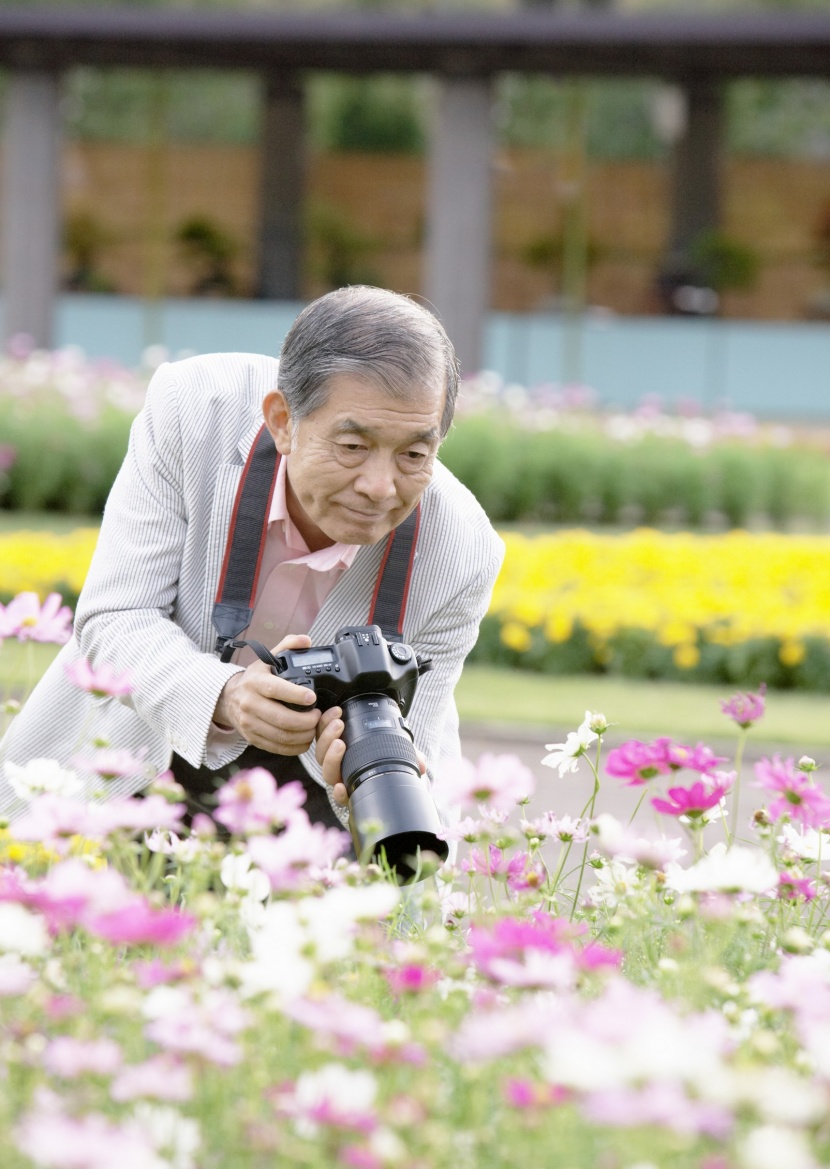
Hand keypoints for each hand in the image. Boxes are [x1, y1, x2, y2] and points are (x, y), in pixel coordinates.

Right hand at [213, 634, 320, 754]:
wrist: (229, 699)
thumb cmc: (255, 679)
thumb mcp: (268, 658)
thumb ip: (289, 646)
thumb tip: (306, 641)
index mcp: (255, 682)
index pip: (275, 689)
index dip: (295, 695)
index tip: (312, 697)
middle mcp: (249, 704)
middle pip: (281, 718)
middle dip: (305, 721)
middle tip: (318, 716)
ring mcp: (249, 723)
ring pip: (280, 736)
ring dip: (303, 735)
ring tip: (314, 728)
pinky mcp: (252, 738)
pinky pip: (276, 748)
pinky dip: (295, 747)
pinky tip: (305, 740)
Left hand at [315, 709, 428, 809]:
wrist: (381, 737)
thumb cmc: (389, 754)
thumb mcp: (402, 756)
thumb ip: (411, 760)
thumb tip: (422, 766)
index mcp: (355, 783)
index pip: (343, 795)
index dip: (340, 793)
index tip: (341, 787)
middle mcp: (340, 773)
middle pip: (328, 769)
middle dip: (331, 754)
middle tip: (341, 740)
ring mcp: (331, 756)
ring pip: (320, 751)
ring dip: (327, 736)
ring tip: (339, 720)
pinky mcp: (326, 738)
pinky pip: (319, 732)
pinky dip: (324, 723)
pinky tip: (333, 713)